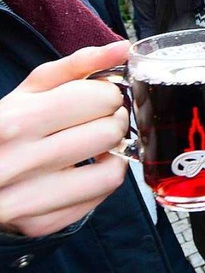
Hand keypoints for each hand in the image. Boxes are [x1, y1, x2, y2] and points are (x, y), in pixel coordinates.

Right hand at [0, 41, 130, 237]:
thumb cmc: (5, 126)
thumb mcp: (30, 90)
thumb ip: (79, 65)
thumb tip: (124, 48)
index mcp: (15, 120)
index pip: (100, 99)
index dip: (108, 94)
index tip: (99, 97)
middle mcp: (19, 162)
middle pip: (109, 133)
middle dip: (114, 120)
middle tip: (100, 119)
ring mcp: (29, 199)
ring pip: (113, 171)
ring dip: (114, 152)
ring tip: (97, 143)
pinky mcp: (41, 224)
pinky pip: (100, 198)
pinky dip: (103, 178)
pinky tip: (85, 168)